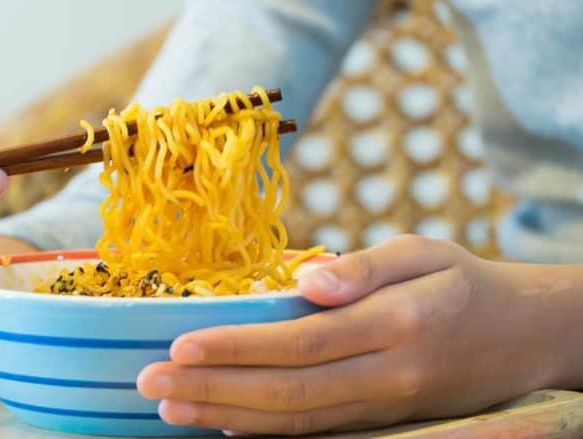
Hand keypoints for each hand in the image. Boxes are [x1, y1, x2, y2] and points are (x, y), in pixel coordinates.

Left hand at [137, 235, 582, 435]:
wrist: (524, 337)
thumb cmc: (465, 283)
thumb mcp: (425, 252)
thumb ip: (366, 266)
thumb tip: (307, 278)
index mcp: (396, 323)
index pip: (300, 342)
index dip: (237, 347)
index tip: (180, 347)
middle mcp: (387, 374)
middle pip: (286, 392)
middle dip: (213, 390)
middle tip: (149, 385)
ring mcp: (386, 406)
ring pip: (296, 421)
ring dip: (227, 417)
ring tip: (171, 409)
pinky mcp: (383, 419)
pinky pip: (318, 431)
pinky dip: (267, 433)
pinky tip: (224, 426)